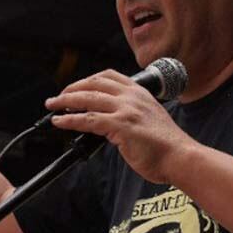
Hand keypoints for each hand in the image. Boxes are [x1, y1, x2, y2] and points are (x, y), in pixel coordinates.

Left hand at [46, 70, 195, 182]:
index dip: (88, 80)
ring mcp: (126, 110)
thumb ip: (131, 115)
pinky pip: (88, 119)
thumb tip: (108, 124)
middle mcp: (132, 97)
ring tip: (52, 106)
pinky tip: (59, 121)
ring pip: (87, 99)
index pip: (109, 76)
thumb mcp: (149, 119)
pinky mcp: (121, 126)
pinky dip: (69, 119)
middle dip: (71, 88)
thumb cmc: (166, 145)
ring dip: (65, 101)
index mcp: (140, 92)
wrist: (180, 156)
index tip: (76, 87)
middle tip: (58, 97)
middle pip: (94, 84)